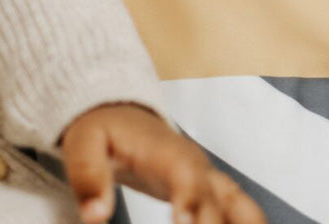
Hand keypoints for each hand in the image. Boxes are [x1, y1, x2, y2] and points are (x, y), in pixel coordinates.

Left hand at [60, 104, 265, 223]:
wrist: (121, 116)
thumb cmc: (103, 129)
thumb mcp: (83, 143)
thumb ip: (88, 175)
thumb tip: (95, 216)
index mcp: (166, 152)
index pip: (186, 174)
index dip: (191, 199)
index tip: (184, 222)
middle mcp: (197, 168)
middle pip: (220, 203)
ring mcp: (210, 183)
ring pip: (245, 211)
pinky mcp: (215, 197)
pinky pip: (244, 216)